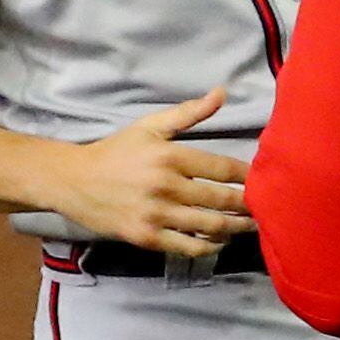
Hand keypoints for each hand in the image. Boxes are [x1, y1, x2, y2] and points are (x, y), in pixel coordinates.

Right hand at [36, 88, 249, 255]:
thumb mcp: (150, 126)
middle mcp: (166, 186)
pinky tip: (220, 241)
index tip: (263, 180)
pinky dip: (210, 246)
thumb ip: (189, 112)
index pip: (222, 168)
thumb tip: (222, 93)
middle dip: (248, 206)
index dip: (247, 176)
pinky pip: (188, 247)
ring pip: (210, 226)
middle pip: (221, 200)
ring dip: (236, 228)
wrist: (73, 181)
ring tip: (251, 226)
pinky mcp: (147, 237)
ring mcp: (156, 214)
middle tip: (266, 208)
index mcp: (170, 156)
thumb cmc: (116, 152)